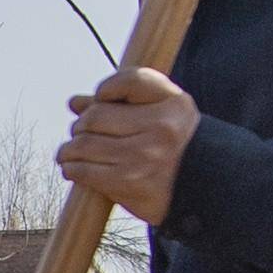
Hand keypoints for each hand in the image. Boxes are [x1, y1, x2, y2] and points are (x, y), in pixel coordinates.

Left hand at [55, 69, 198, 223]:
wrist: (204, 192)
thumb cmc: (176, 150)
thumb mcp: (163, 116)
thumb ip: (122, 103)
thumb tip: (75, 102)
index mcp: (174, 103)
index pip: (130, 80)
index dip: (107, 87)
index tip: (100, 98)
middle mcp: (161, 127)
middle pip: (96, 116)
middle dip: (80, 125)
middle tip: (79, 132)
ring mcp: (144, 156)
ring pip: (84, 144)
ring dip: (69, 149)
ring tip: (69, 152)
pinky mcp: (129, 183)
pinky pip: (85, 170)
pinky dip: (72, 168)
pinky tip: (73, 168)